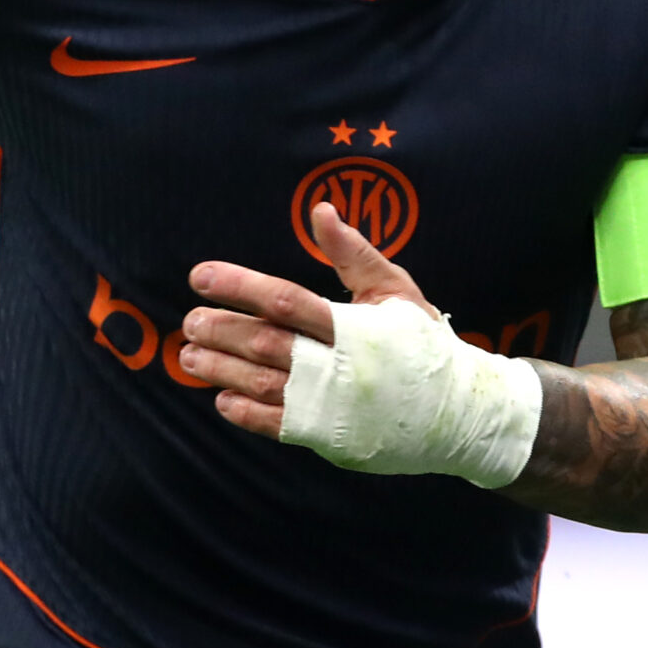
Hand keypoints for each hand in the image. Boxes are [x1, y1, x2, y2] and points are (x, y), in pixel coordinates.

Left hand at [180, 201, 435, 437]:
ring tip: (190, 355)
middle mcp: (339, 367)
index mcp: (354, 326)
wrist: (459, 411)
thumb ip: (353, 253)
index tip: (201, 276)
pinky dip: (246, 413)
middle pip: (267, 344)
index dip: (240, 287)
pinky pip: (278, 426)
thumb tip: (319, 211)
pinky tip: (220, 398)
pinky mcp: (330, 436)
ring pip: (264, 385)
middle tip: (188, 321)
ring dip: (222, 369)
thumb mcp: (395, 289)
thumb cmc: (422, 342)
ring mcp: (333, 405)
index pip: (286, 300)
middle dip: (222, 330)